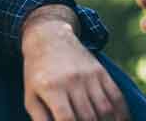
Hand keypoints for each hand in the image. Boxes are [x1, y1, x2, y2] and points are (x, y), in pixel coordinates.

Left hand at [21, 5, 128, 120]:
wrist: (49, 39)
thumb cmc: (37, 73)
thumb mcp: (30, 94)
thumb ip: (40, 118)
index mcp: (50, 87)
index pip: (66, 118)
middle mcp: (71, 80)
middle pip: (88, 117)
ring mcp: (88, 75)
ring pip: (104, 110)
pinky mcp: (100, 72)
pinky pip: (116, 97)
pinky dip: (121, 114)